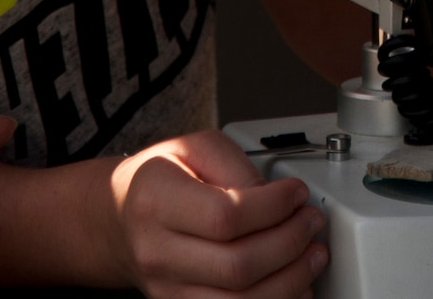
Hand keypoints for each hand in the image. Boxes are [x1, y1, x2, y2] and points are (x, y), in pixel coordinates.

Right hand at [109, 130, 327, 297]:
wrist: (121, 218)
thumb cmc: (160, 180)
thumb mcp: (194, 147)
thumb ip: (236, 166)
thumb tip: (276, 199)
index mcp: (155, 200)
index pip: (225, 216)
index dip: (273, 207)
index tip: (297, 194)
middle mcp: (157, 252)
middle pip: (237, 266)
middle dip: (290, 244)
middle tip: (311, 222)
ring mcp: (167, 289)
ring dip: (290, 281)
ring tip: (311, 255)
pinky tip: (292, 285)